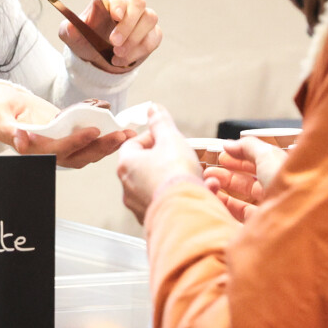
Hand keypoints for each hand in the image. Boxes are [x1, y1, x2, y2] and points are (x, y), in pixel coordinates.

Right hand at [0, 83, 131, 168]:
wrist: (0, 104)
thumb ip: (7, 129)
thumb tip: (21, 140)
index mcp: (31, 149)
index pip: (56, 150)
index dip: (75, 142)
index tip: (93, 131)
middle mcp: (47, 151)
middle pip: (78, 156)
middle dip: (101, 147)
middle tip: (122, 135)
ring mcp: (58, 144)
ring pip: (86, 151)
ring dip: (107, 145)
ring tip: (127, 134)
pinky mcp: (65, 135)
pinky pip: (86, 138)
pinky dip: (101, 133)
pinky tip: (116, 123)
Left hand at [60, 0, 161, 72]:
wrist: (98, 60)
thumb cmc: (86, 41)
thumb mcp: (72, 37)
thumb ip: (69, 30)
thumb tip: (70, 27)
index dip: (116, 2)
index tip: (115, 16)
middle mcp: (127, 4)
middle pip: (137, 3)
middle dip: (127, 24)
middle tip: (114, 42)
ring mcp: (142, 18)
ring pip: (149, 18)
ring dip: (134, 39)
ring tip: (117, 54)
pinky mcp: (152, 33)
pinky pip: (154, 37)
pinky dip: (140, 50)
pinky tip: (124, 60)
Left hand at [116, 105, 202, 223]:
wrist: (184, 211)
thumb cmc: (175, 176)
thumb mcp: (171, 139)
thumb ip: (161, 123)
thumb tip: (153, 109)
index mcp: (127, 164)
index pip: (132, 144)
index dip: (151, 138)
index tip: (166, 138)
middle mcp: (128, 187)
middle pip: (144, 166)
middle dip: (165, 159)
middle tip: (182, 156)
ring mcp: (139, 205)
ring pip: (157, 186)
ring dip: (175, 179)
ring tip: (197, 175)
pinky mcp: (153, 219)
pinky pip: (167, 202)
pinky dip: (181, 195)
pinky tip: (201, 191)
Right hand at [203, 138, 286, 222]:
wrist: (294, 214)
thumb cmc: (285, 180)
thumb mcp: (267, 154)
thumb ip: (247, 146)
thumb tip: (228, 145)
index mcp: (283, 173)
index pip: (259, 165)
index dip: (240, 159)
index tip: (222, 157)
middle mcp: (277, 191)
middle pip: (248, 182)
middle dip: (227, 175)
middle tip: (210, 172)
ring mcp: (268, 209)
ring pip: (242, 199)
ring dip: (223, 189)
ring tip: (209, 182)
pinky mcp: (259, 225)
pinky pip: (239, 214)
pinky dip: (225, 205)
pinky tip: (214, 198)